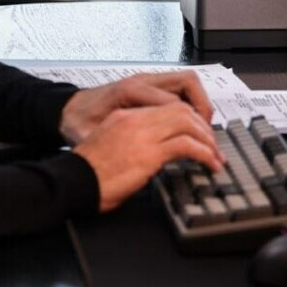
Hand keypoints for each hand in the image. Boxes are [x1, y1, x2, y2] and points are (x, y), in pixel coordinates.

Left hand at [59, 70, 214, 143]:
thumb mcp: (92, 136)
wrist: (66, 109)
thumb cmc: (77, 122)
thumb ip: (116, 143)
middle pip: (188, 84)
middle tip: (210, 137)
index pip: (174, 104)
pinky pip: (179, 88)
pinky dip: (190, 103)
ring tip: (204, 131)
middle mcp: (142, 80)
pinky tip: (190, 125)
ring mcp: (147, 80)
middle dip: (204, 110)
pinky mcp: (148, 86)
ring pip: (187, 83)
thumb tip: (142, 155)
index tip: (203, 148)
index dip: (192, 127)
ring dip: (200, 104)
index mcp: (131, 91)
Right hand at [72, 102, 223, 211]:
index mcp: (125, 116)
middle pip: (181, 109)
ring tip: (215, 156)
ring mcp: (143, 134)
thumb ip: (131, 143)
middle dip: (203, 127)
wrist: (71, 181)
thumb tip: (151, 156)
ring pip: (188, 122)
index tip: (198, 134)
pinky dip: (204, 153)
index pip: (166, 106)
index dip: (188, 118)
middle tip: (213, 145)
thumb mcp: (110, 147)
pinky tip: (210, 164)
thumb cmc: (86, 172)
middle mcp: (135, 119)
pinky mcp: (149, 153)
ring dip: (207, 139)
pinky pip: (187, 145)